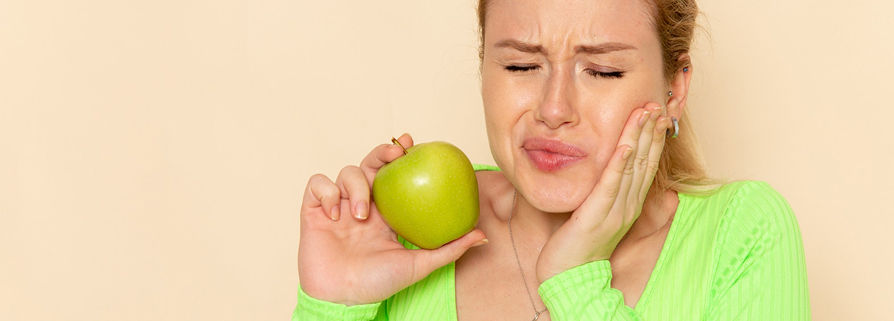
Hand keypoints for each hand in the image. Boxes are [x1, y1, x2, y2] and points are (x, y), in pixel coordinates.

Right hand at [297, 134, 487, 305]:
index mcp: (386, 213)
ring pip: (345, 172)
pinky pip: (317, 185)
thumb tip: (482, 235)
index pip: (394, 175)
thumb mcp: (420, 264)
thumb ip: (450, 249)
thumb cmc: (378, 284)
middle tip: (394, 154)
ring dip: (355, 186)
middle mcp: (362, 205)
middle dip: (381, 152)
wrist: (342, 299)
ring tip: (361, 214)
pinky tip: (336, 212)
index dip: (400, 154)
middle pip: (370, 164)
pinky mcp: (313, 212)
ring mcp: (338, 207)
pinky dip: (327, 192)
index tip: (412, 142)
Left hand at [535, 102, 671, 282]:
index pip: (646, 165)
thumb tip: (616, 171)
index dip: (653, 138)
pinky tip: (625, 145)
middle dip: (651, 131)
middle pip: (644, 162)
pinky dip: (619, 164)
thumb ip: (609, 193)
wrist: (569, 275)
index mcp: (629, 204)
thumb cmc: (579, 243)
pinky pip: (611, 186)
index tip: (658, 114)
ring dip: (639, 138)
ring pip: (632, 168)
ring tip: (645, 113)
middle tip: (658, 104)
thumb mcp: (598, 213)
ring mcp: (615, 211)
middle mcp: (628, 206)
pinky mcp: (597, 216)